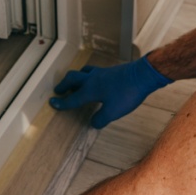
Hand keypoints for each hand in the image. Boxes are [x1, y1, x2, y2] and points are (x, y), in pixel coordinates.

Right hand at [49, 57, 171, 128]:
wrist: (143, 75)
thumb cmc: (127, 93)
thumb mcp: (113, 112)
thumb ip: (100, 119)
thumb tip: (93, 123)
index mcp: (90, 90)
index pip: (72, 98)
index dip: (62, 103)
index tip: (52, 103)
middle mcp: (92, 79)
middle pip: (72, 79)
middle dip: (64, 85)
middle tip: (58, 91)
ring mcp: (101, 73)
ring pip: (82, 72)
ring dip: (75, 78)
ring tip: (73, 83)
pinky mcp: (110, 71)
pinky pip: (93, 71)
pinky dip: (87, 75)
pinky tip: (94, 80)